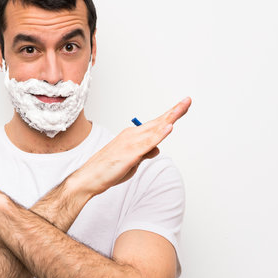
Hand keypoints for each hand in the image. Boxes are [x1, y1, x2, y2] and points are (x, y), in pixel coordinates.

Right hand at [72, 97, 191, 196]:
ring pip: (155, 129)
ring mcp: (131, 143)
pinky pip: (148, 142)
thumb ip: (145, 153)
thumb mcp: (132, 162)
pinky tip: (169, 127)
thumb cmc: (108, 170)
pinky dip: (159, 134)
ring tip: (182, 108)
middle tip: (188, 101)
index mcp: (132, 136)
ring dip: (170, 118)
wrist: (90, 177)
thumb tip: (157, 149)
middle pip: (158, 122)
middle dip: (174, 111)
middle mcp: (132, 135)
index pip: (155, 124)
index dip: (170, 115)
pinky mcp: (131, 153)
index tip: (182, 106)